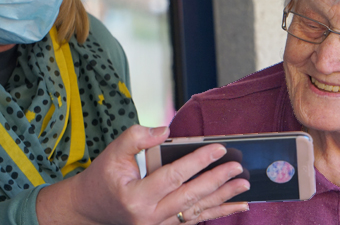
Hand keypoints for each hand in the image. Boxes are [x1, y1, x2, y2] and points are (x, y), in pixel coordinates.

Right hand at [37, 125, 249, 224]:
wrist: (89, 210)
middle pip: (190, 196)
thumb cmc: (102, 178)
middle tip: (238, 168)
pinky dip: (215, 213)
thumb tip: (166, 130)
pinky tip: (234, 207)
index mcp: (136, 196)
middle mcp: (149, 216)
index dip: (198, 160)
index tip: (219, 148)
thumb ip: (137, 137)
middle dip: (217, 181)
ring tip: (243, 187)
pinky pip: (193, 220)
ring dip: (223, 199)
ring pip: (196, 211)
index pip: (174, 175)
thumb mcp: (112, 152)